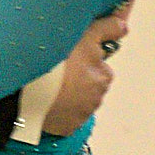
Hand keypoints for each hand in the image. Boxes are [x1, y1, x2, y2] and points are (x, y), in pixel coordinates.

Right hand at [43, 14, 127, 136]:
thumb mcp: (86, 35)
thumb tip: (124, 27)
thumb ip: (108, 29)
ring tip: (47, 87)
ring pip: (76, 103)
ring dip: (66, 96)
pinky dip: (57, 112)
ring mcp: (81, 115)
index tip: (68, 59)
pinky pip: (64, 118)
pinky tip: (45, 101)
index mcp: (103, 76)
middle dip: (76, 80)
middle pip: (88, 86)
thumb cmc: (59, 60)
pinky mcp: (66, 128)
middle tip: (56, 72)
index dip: (84, 61)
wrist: (30, 89)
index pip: (99, 67)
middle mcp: (97, 98)